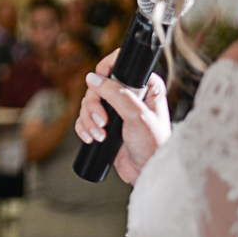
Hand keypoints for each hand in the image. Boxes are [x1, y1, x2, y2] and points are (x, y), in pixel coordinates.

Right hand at [74, 49, 170, 183]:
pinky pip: (84, 119)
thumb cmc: (153, 145)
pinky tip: (91, 138)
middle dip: (93, 105)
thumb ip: (116, 94)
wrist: (148, 172)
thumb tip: (92, 78)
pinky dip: (84, 128)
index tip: (97, 82)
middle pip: (96, 86)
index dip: (104, 70)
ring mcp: (116, 111)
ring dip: (89, 120)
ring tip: (100, 135)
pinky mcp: (105, 125)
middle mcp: (129, 95)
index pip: (118, 64)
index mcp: (144, 86)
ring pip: (88, 103)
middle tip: (101, 121)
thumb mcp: (137, 116)